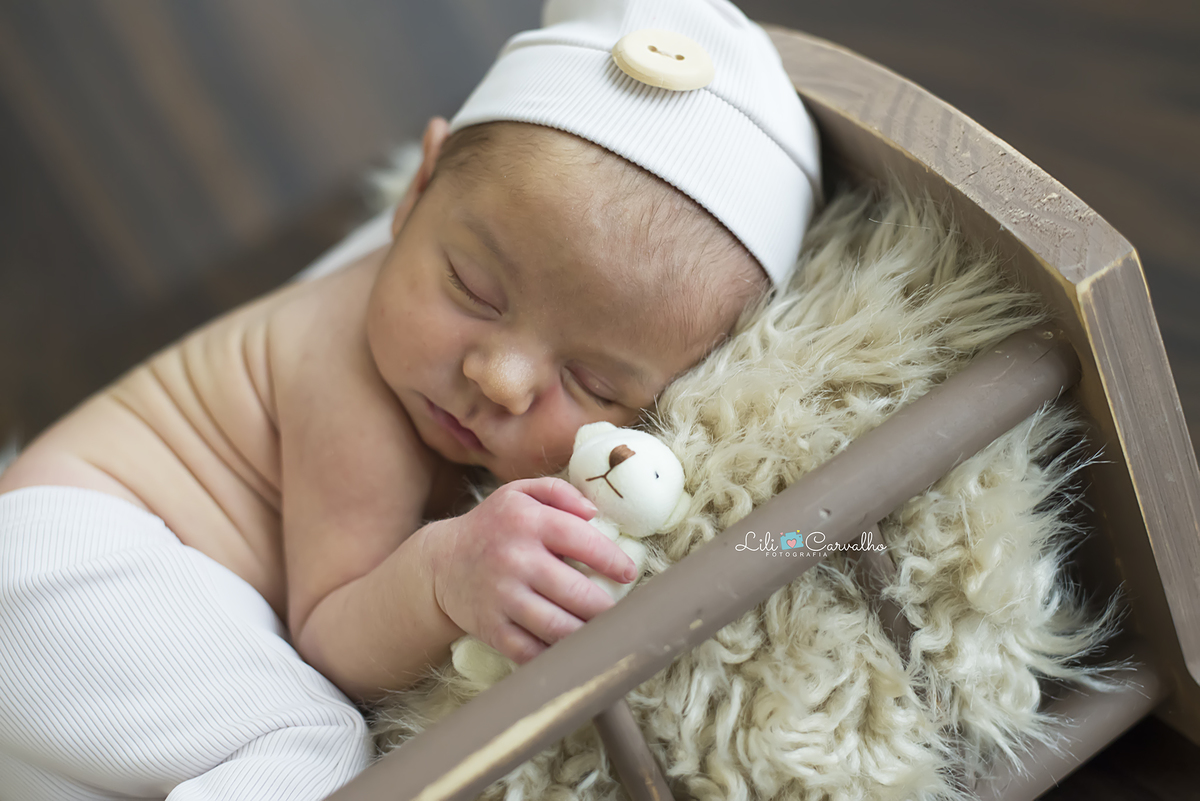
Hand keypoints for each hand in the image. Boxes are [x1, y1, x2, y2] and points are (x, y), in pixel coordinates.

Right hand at [422, 477, 637, 665]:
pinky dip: (556, 655)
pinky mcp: (491, 629)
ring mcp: (501, 597)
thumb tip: (593, 512)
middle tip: (622, 612)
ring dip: (587, 634)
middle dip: (607, 607)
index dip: (612, 559)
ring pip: (557, 627)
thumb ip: (559, 492)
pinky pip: (532, 651)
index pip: (583, 540)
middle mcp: (514, 559)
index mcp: (527, 522)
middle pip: (576, 592)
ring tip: (603, 632)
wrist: (441, 563)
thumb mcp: (519, 494)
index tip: (628, 573)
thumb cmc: (493, 527)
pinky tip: (571, 649)